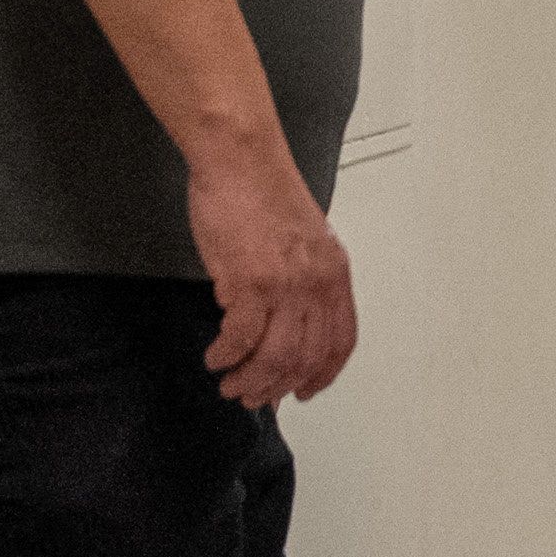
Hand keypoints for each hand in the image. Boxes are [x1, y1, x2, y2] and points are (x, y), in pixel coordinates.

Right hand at [190, 129, 357, 407]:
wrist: (241, 159)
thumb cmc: (262, 191)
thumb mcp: (303, 239)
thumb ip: (302, 280)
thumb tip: (285, 323)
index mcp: (335, 273)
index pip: (340, 341)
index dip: (323, 374)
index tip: (304, 391)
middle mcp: (317, 283)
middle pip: (305, 358)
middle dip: (277, 387)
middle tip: (254, 397)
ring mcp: (285, 285)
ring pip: (274, 357)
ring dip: (250, 380)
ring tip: (231, 385)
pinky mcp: (249, 282)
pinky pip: (240, 338)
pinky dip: (225, 355)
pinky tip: (215, 357)